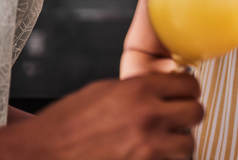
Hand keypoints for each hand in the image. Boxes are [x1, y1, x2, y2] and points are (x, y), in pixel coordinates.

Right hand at [31, 73, 203, 158]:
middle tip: (179, 117)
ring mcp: (148, 148)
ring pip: (188, 144)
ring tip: (165, 141)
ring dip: (179, 143)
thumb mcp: (103, 90)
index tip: (185, 93)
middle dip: (188, 114)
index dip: (188, 89)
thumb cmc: (65, 124)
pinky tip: (152, 155)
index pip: (188, 85)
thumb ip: (138, 88)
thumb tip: (160, 88)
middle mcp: (149, 117)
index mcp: (139, 90)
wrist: (42, 154)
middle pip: (196, 112)